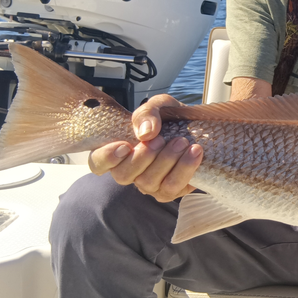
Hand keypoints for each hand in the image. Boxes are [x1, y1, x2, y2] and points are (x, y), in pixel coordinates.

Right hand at [87, 94, 201, 202]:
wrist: (199, 127)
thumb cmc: (170, 118)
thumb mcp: (159, 106)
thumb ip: (147, 114)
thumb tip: (145, 133)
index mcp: (119, 152)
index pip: (98, 163)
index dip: (106, 158)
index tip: (124, 145)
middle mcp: (131, 172)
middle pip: (123, 175)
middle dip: (143, 157)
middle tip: (161, 139)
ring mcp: (149, 185)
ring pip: (149, 183)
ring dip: (166, 161)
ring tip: (182, 142)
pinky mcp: (170, 191)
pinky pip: (173, 188)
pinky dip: (185, 169)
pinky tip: (195, 152)